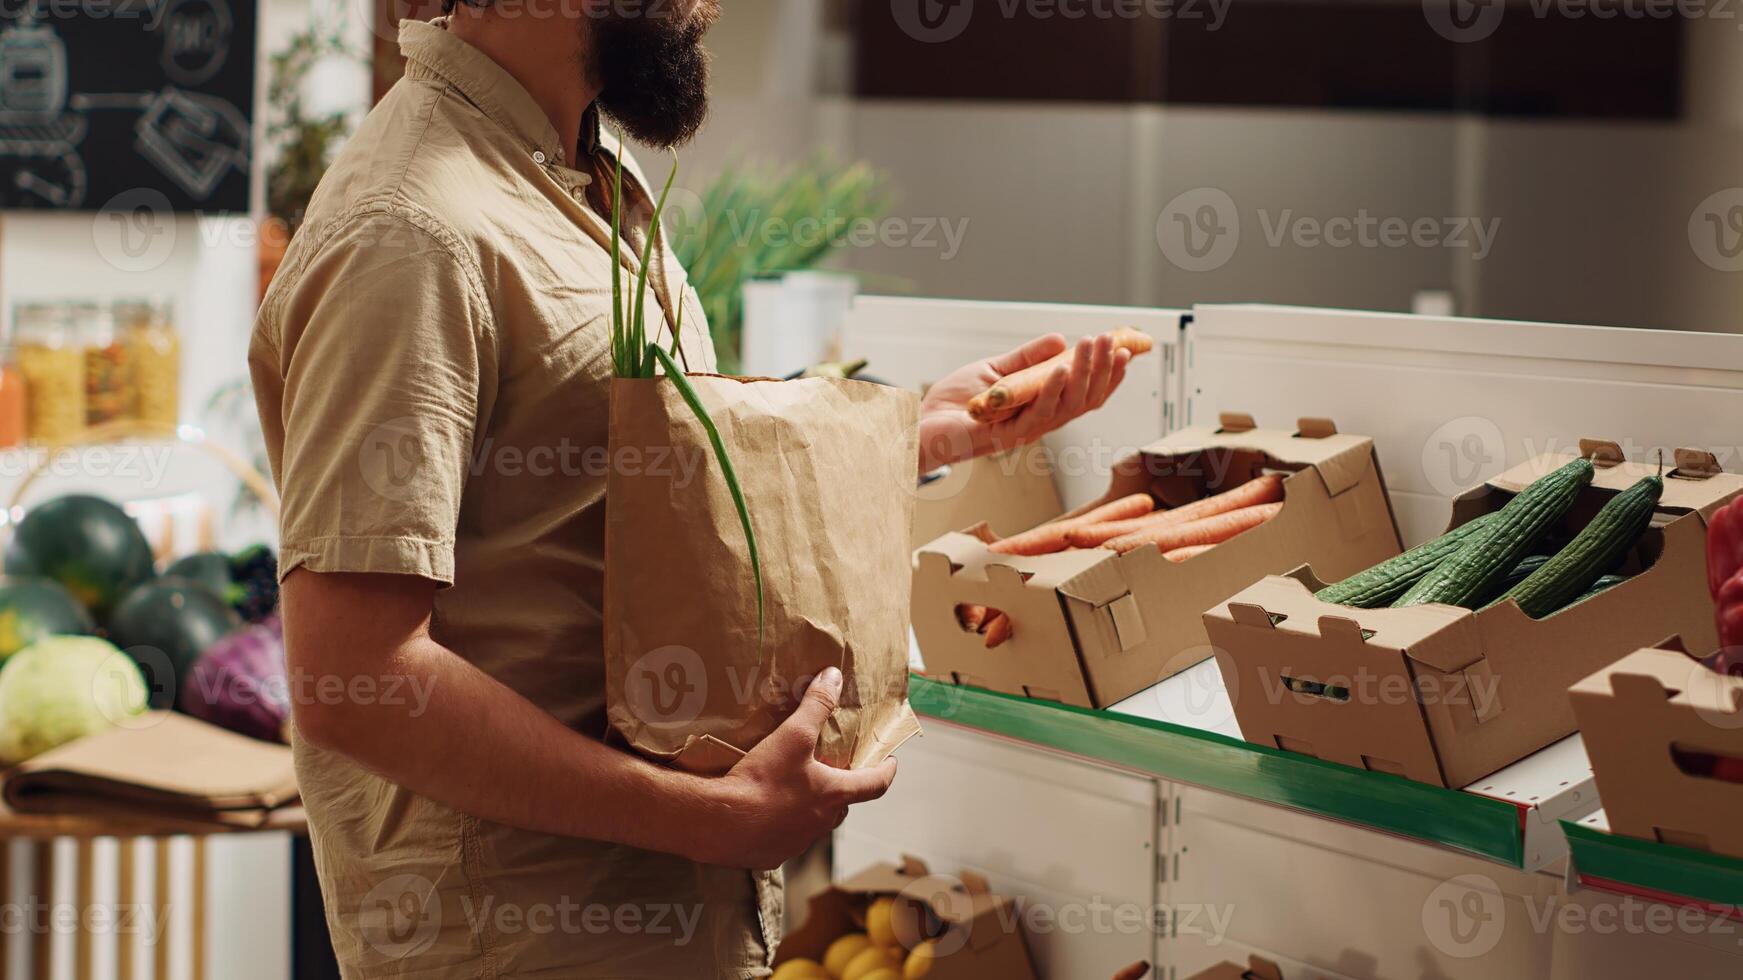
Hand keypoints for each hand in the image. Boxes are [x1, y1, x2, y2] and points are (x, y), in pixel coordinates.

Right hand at [697, 667, 897, 869]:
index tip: (889, 762)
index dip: (885, 771)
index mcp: (833, 796)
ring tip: (795, 787)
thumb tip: (833, 677)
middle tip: (834, 770)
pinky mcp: (772, 854)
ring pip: (813, 823)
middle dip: (843, 789)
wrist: (719, 823)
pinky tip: (764, 809)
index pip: (875, 785)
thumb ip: (816, 705)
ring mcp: (797, 842)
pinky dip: (782, 823)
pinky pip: (785, 837)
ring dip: (811, 807)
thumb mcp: (792, 735)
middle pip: (843, 806)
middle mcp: (820, 823)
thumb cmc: (761, 779)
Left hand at [916, 333, 1132, 472]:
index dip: (1106, 377)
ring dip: (1083, 374)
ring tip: (1094, 346)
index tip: (1125, 352)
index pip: (1082, 396)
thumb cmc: (953, 404)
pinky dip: (1052, 390)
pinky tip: (1061, 368)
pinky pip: (1036, 415)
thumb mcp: (995, 371)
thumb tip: (1060, 340)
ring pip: (1066, 407)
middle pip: (1082, 401)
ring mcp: (1023, 432)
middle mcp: (1037, 424)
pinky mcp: (1004, 436)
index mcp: (1039, 410)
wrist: (919, 424)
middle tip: (1115, 341)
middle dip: (1102, 370)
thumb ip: (1027, 359)